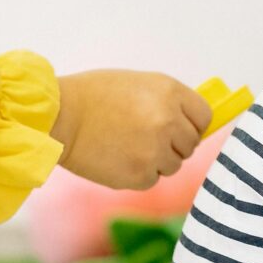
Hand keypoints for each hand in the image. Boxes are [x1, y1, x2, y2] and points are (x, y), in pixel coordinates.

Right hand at [50, 70, 211, 191]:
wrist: (59, 117)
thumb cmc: (93, 96)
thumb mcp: (137, 84)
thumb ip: (168, 102)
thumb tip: (191, 124)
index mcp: (169, 92)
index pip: (204, 116)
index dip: (192, 123)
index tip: (180, 127)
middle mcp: (168, 121)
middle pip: (190, 144)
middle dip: (172, 143)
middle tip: (145, 137)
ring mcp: (155, 151)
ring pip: (172, 165)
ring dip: (155, 160)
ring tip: (126, 145)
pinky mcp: (140, 175)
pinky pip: (151, 179)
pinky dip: (137, 173)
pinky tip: (116, 156)